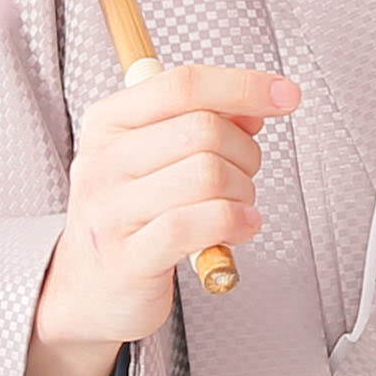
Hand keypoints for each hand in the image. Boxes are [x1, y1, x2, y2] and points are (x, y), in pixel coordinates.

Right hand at [37, 62, 298, 347]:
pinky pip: (199, 224)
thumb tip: (257, 103)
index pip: (182, 84)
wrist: (88, 291)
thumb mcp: (156, 157)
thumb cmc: (133, 217)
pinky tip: (242, 227)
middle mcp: (102, 161)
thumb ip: (203, 120)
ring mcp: (110, 211)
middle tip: (243, 177)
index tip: (287, 95)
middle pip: (204, 129)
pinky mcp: (128, 258)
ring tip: (236, 208)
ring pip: (209, 175)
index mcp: (107, 122)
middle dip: (245, 153)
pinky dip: (236, 222)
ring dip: (243, 192)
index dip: (243, 85)